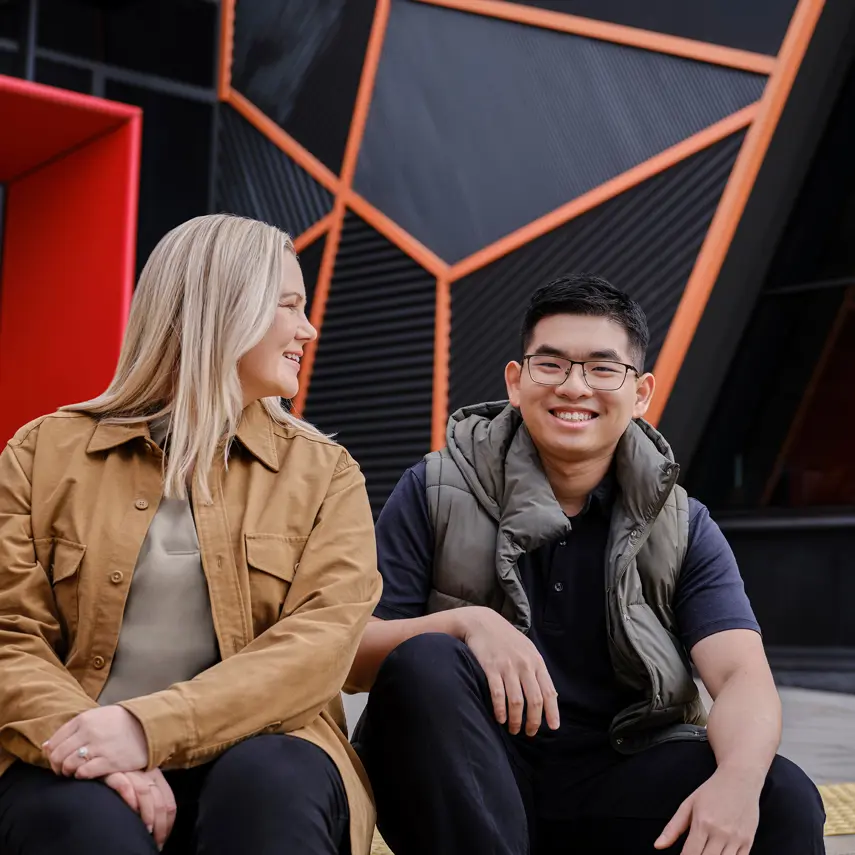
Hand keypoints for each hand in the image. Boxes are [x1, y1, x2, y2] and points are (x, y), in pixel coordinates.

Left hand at [43, 706, 147, 778]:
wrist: (149, 726)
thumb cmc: (120, 722)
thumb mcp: (96, 718)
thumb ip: (71, 730)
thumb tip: (45, 746)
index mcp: (84, 719)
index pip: (54, 742)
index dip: (52, 754)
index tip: (59, 759)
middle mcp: (89, 732)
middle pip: (58, 755)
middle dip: (57, 766)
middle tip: (65, 770)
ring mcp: (99, 747)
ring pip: (68, 765)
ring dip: (68, 772)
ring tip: (76, 772)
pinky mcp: (109, 761)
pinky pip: (83, 773)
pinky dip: (81, 775)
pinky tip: (87, 773)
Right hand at [104, 768, 176, 850]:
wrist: (102, 757)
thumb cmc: (120, 774)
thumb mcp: (139, 783)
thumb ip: (149, 799)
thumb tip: (154, 825)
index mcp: (156, 777)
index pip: (169, 802)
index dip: (168, 822)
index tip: (163, 838)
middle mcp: (147, 775)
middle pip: (159, 801)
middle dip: (160, 824)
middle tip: (156, 840)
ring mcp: (131, 773)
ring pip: (145, 794)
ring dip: (148, 814)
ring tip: (147, 829)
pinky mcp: (114, 772)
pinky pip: (124, 784)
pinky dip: (129, 797)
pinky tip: (131, 809)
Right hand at [458, 606, 558, 735]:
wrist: (482, 622)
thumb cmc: (507, 639)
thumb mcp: (527, 650)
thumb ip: (538, 671)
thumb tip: (551, 697)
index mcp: (536, 661)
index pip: (549, 692)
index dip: (552, 712)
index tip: (553, 727)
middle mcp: (524, 665)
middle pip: (534, 701)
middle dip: (533, 721)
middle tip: (529, 733)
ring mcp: (507, 666)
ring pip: (516, 701)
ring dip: (516, 720)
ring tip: (513, 729)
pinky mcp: (491, 668)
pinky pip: (497, 694)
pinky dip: (500, 710)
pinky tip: (499, 718)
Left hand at [655, 768, 761, 853]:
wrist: (740, 779)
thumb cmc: (712, 791)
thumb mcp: (688, 804)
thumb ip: (673, 828)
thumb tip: (658, 846)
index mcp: (702, 823)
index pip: (691, 854)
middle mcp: (720, 833)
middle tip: (693, 853)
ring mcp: (736, 838)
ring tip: (705, 853)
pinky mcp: (748, 841)